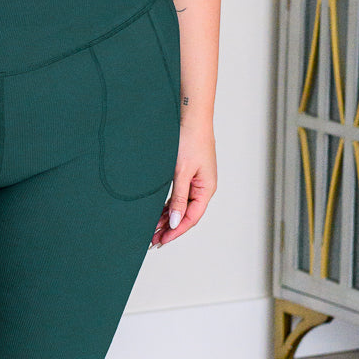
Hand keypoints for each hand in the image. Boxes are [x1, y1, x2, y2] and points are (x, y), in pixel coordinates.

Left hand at [151, 120, 215, 247]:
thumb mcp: (181, 172)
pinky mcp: (188, 175)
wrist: (190, 118)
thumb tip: (174, 222)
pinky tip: (158, 213)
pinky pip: (179, 196)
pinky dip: (168, 206)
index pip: (191, 218)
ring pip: (181, 206)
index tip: (161, 240)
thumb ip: (178, 198)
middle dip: (170, 228)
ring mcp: (196, 182)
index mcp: (206, 189)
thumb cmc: (190, 141)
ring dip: (167, 218)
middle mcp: (203, 188)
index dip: (176, 231)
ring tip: (152, 230)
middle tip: (152, 240)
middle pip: (186, 215)